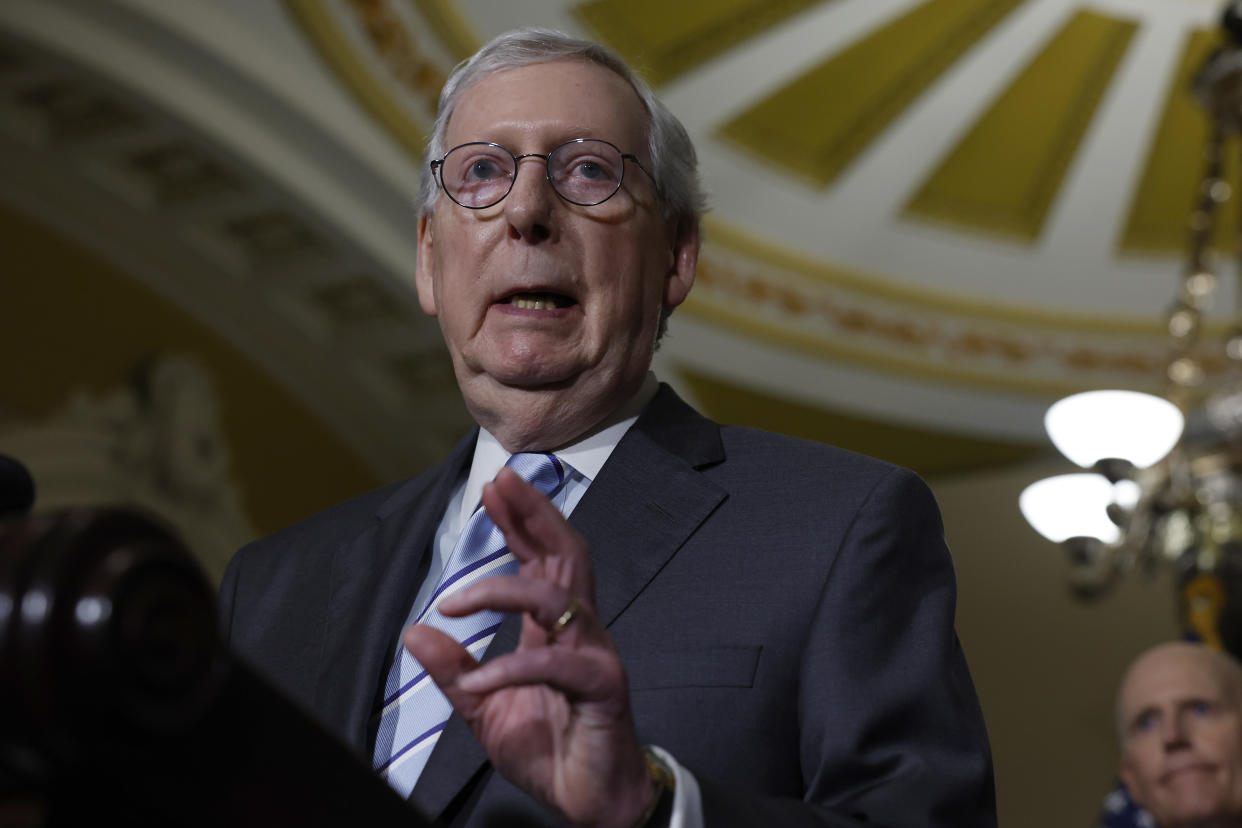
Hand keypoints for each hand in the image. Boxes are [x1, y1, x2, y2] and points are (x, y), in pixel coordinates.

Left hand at [403, 466, 654, 827]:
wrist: (590, 802)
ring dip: (502, 591)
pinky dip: (511, 668)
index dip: (520, 521)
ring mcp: (594, 655)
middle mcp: (578, 632)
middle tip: (502, 483)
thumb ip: (455, 671)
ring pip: (557, 598)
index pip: (540, 560)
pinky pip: (555, 665)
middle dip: (533, 515)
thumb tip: (415, 632)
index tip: (494, 487)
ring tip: (455, 602)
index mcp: (553, 631)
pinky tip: (477, 679)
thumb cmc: (549, 751)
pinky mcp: (601, 687)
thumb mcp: (484, 709)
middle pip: (564, 555)